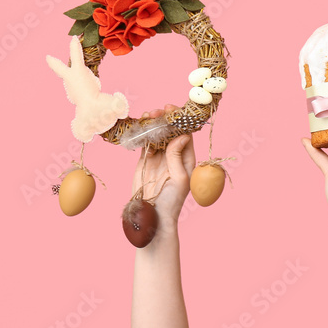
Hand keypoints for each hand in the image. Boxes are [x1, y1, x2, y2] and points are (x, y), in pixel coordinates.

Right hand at [132, 105, 195, 232]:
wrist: (153, 216)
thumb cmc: (171, 201)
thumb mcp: (179, 178)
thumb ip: (177, 156)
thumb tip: (182, 135)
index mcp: (187, 158)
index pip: (185, 134)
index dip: (180, 120)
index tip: (172, 110)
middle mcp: (174, 155)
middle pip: (170, 131)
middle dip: (164, 119)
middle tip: (156, 111)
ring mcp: (159, 157)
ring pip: (157, 135)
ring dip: (153, 124)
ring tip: (147, 116)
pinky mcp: (145, 161)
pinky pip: (145, 144)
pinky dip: (142, 134)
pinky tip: (139, 127)